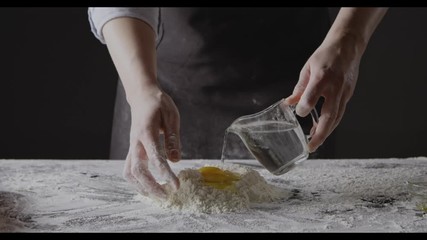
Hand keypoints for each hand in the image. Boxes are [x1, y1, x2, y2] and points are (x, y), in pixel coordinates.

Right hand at [122, 85, 180, 198]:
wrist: (142, 95)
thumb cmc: (159, 104)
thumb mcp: (171, 117)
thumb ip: (172, 139)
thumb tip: (176, 161)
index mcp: (146, 133)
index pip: (155, 158)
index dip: (165, 174)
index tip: (176, 185)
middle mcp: (136, 142)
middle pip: (137, 170)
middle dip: (151, 186)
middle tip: (166, 196)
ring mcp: (132, 146)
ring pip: (129, 172)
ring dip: (142, 187)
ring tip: (157, 196)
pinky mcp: (132, 149)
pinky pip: (129, 169)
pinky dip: (137, 182)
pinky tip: (148, 187)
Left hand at [285, 35, 361, 152]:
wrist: (348, 46)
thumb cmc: (326, 55)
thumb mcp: (308, 68)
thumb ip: (300, 88)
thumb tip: (290, 103)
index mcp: (322, 77)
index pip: (312, 95)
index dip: (305, 106)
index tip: (299, 113)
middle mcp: (335, 87)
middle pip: (329, 115)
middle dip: (320, 133)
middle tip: (311, 146)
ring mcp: (344, 92)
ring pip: (336, 117)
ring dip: (326, 132)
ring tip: (315, 142)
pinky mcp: (348, 95)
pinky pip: (340, 113)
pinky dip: (331, 124)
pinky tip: (322, 129)